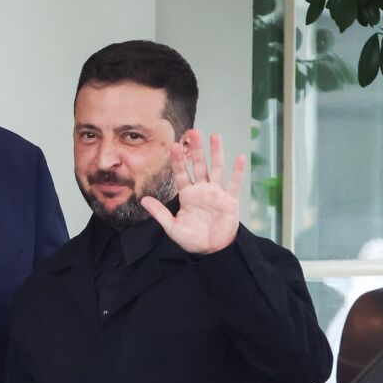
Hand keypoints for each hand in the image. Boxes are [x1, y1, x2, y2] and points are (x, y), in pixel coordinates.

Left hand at [141, 130, 245, 254]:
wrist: (211, 251)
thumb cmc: (192, 239)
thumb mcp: (172, 227)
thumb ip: (159, 213)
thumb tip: (142, 200)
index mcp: (187, 195)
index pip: (181, 173)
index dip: (178, 160)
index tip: (174, 145)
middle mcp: (202, 190)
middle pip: (199, 165)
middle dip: (196, 149)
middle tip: (194, 132)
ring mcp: (217, 193)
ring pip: (216, 169)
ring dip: (216, 153)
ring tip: (215, 136)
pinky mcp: (230, 200)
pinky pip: (234, 184)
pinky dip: (237, 171)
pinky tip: (240, 157)